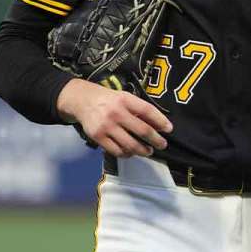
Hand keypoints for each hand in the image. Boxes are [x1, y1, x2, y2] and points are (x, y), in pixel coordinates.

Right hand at [57, 78, 171, 157]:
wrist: (81, 100)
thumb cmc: (108, 100)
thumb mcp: (123, 97)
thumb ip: (138, 108)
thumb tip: (158, 125)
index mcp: (125, 99)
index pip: (147, 111)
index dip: (161, 121)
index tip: (169, 129)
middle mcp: (116, 113)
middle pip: (143, 130)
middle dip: (156, 140)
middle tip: (162, 144)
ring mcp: (106, 126)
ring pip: (131, 145)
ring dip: (143, 151)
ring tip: (148, 151)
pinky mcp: (98, 137)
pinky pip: (117, 151)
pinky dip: (127, 154)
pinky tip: (131, 152)